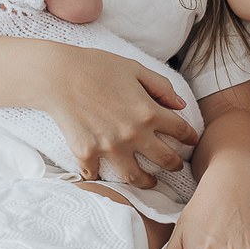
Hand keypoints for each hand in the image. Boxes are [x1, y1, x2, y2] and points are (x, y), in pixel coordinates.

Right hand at [40, 45, 197, 187]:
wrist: (58, 75)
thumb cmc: (97, 66)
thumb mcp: (135, 69)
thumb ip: (161, 86)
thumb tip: (181, 105)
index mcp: (150, 112)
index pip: (181, 131)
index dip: (190, 137)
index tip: (191, 141)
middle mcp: (134, 134)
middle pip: (165, 160)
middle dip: (175, 165)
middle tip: (176, 166)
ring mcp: (110, 147)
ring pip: (136, 177)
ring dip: (147, 182)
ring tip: (150, 181)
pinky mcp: (87, 153)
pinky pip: (96, 174)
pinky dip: (99, 177)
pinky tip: (102, 175)